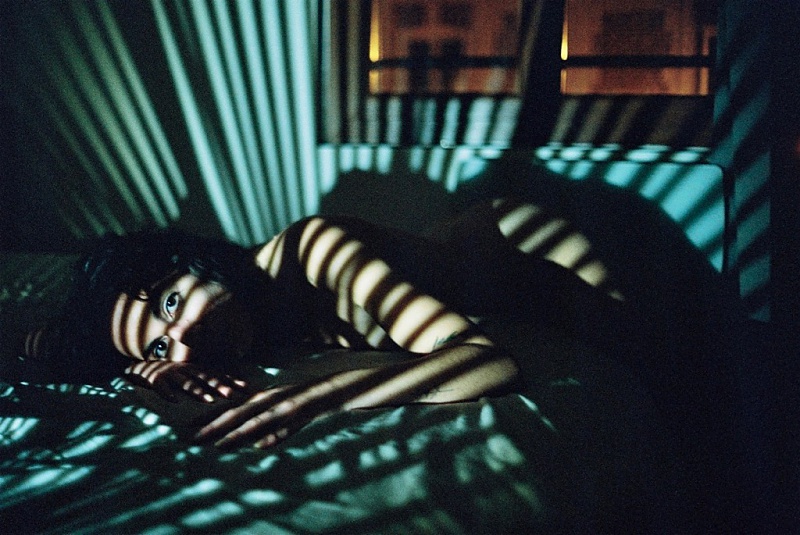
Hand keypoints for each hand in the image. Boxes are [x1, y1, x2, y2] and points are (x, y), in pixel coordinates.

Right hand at [124, 360, 246, 402]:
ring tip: (209, 401)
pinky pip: (161, 387)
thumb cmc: (170, 376)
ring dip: (197, 392)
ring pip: (186, 383)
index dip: (230, 381)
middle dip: (219, 386)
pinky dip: (168, 394)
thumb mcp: (188, 376)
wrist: (141, 368)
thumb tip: (227, 391)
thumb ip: (204, 382)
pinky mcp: (155, 380)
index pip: (216, 375)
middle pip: (205, 378)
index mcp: (195, 369)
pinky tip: (175, 401)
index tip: (246, 388)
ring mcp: (170, 374)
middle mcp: (185, 369)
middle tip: (231, 395)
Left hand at [193, 377, 345, 448]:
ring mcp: (281, 405)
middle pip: (234, 413)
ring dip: (232, 432)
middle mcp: (268, 399)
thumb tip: (259, 446)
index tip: (189, 429)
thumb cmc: (312, 403)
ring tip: (214, 444)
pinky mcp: (295, 411)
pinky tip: (253, 443)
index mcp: (263, 399)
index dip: (210, 418)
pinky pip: (277, 423)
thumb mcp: (290, 418)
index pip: (232, 409)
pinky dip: (265, 432)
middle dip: (211, 426)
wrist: (338, 388)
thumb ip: (276, 431)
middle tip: (189, 437)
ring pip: (252, 420)